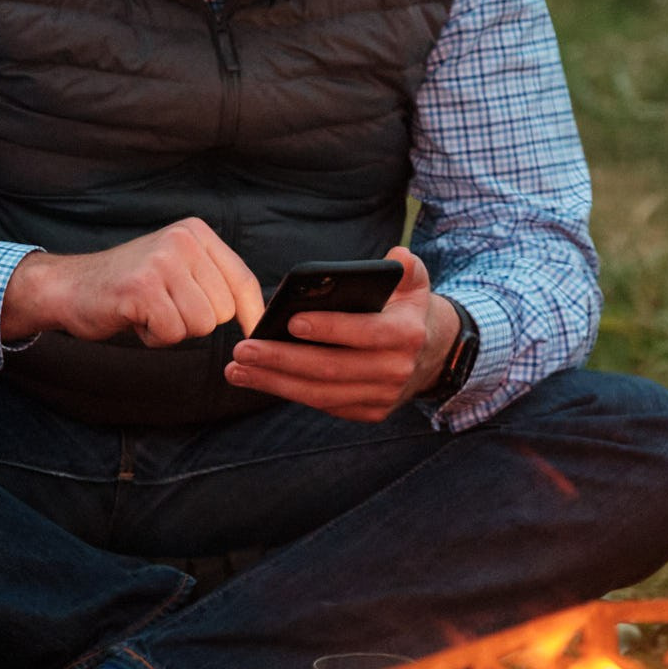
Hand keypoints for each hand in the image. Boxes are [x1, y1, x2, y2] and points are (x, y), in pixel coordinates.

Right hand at [1, 217, 266, 346]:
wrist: (69, 286)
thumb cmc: (128, 285)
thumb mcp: (176, 267)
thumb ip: (212, 280)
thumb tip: (258, 315)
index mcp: (194, 233)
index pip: (242, 279)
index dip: (252, 312)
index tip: (256, 332)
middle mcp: (182, 240)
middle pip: (223, 309)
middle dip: (196, 321)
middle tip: (163, 307)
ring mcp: (161, 261)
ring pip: (200, 324)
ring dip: (174, 329)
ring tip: (148, 311)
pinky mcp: (142, 287)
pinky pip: (172, 332)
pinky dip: (154, 336)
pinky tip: (135, 318)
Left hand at [223, 246, 459, 421]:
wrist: (431, 355)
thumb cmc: (406, 310)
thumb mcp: (415, 284)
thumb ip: (407, 268)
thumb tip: (397, 255)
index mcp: (406, 334)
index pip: (364, 333)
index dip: (328, 328)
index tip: (290, 321)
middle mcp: (395, 371)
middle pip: (331, 369)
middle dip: (282, 360)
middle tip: (242, 349)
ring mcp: (381, 397)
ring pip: (320, 393)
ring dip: (273, 382)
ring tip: (236, 368)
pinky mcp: (368, 413)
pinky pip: (323, 404)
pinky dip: (287, 392)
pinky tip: (257, 378)